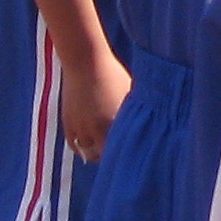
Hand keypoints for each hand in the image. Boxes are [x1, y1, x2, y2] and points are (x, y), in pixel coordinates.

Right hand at [59, 46, 129, 162]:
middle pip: (105, 158)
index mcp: (116, 124)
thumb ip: (138, 114)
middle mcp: (97, 130)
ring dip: (96, 153)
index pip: (123, 153)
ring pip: (88, 153)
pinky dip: (82, 147)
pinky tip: (90, 143)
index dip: (129, 158)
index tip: (134, 157)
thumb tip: (152, 126)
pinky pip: (74, 145)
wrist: (85, 62)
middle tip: (120, 156)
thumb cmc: (113, 75)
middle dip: (113, 157)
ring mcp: (81, 128)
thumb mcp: (130, 94)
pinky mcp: (68, 124)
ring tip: (104, 149)